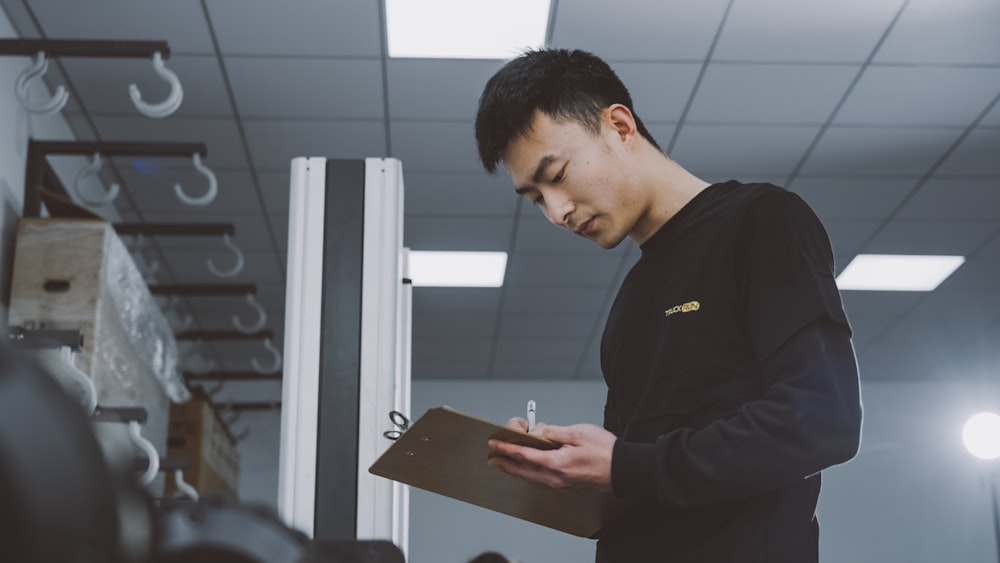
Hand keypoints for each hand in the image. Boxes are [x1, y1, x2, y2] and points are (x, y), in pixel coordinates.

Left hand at [487, 423, 615, 492]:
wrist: (623, 470)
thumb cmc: (605, 451)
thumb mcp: (577, 432)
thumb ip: (554, 432)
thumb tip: (540, 433)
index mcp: (555, 463)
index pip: (523, 455)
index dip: (507, 448)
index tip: (495, 443)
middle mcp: (555, 478)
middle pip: (522, 471)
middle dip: (505, 463)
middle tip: (492, 457)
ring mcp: (560, 484)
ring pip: (531, 477)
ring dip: (516, 469)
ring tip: (504, 463)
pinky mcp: (566, 485)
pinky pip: (541, 480)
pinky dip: (530, 473)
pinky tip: (528, 468)